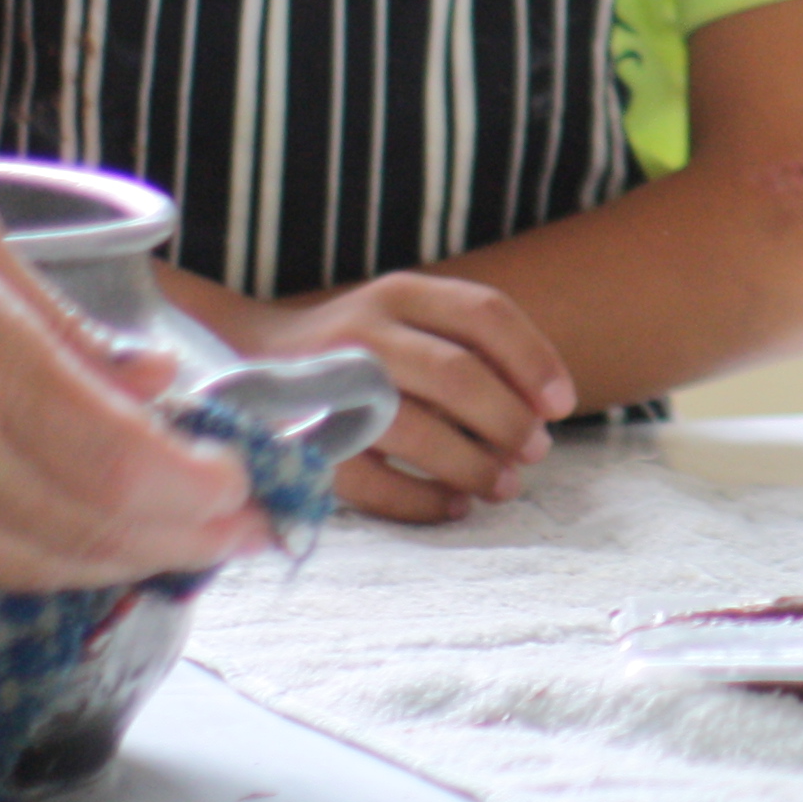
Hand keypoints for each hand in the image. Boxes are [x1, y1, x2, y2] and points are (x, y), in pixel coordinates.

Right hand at [0, 152, 266, 590]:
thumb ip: (67, 329)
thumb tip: (155, 379)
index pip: (121, 468)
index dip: (204, 490)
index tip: (254, 479)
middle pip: (96, 533)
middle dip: (191, 535)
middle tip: (253, 519)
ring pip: (42, 568)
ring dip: (130, 559)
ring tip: (194, 535)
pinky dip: (53, 563)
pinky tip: (94, 538)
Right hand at [189, 270, 575, 522]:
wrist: (241, 358)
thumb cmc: (356, 349)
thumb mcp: (406, 320)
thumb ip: (465, 348)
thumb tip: (541, 411)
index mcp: (400, 294)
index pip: (484, 313)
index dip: (534, 358)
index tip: (561, 403)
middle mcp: (363, 330)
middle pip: (457, 374)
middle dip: (507, 420)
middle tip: (534, 451)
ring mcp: (326, 384)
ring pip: (416, 429)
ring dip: (472, 465)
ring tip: (503, 487)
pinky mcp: (300, 438)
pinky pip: (371, 481)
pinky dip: (420, 500)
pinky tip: (452, 508)